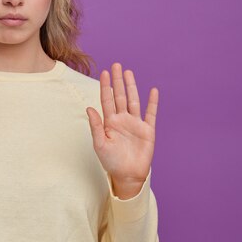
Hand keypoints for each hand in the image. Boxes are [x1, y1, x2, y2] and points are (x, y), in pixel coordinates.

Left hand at [86, 63, 158, 198]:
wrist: (127, 175)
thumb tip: (89, 108)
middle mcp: (122, 119)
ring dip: (132, 86)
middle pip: (120, 96)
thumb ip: (95, 126)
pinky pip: (150, 113)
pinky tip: (153, 91)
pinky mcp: (147, 130)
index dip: (106, 86)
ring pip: (133, 100)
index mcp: (109, 122)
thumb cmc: (111, 161)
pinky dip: (152, 102)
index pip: (107, 100)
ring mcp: (135, 123)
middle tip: (116, 65)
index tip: (104, 72)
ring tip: (129, 72)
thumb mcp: (100, 144)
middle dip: (118, 81)